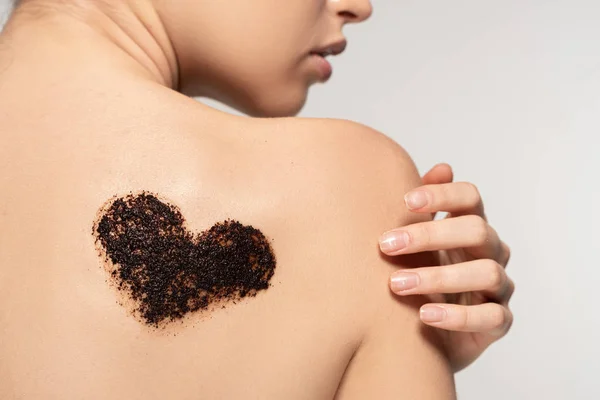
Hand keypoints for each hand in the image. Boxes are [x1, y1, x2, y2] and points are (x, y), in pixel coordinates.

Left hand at [378, 163, 513, 371]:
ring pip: (487, 273)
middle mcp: (492, 253)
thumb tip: (442, 168)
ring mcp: (499, 287)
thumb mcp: (421, 242)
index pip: (470, 198)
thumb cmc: (424, 275)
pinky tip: (424, 315)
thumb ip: (425, 208)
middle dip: (431, 235)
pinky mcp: (499, 321)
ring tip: (397, 284)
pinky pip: (491, 316)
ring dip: (439, 277)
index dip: (442, 195)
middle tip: (386, 245)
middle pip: (478, 231)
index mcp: (471, 227)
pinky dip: (457, 317)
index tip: (405, 201)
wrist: (428, 330)